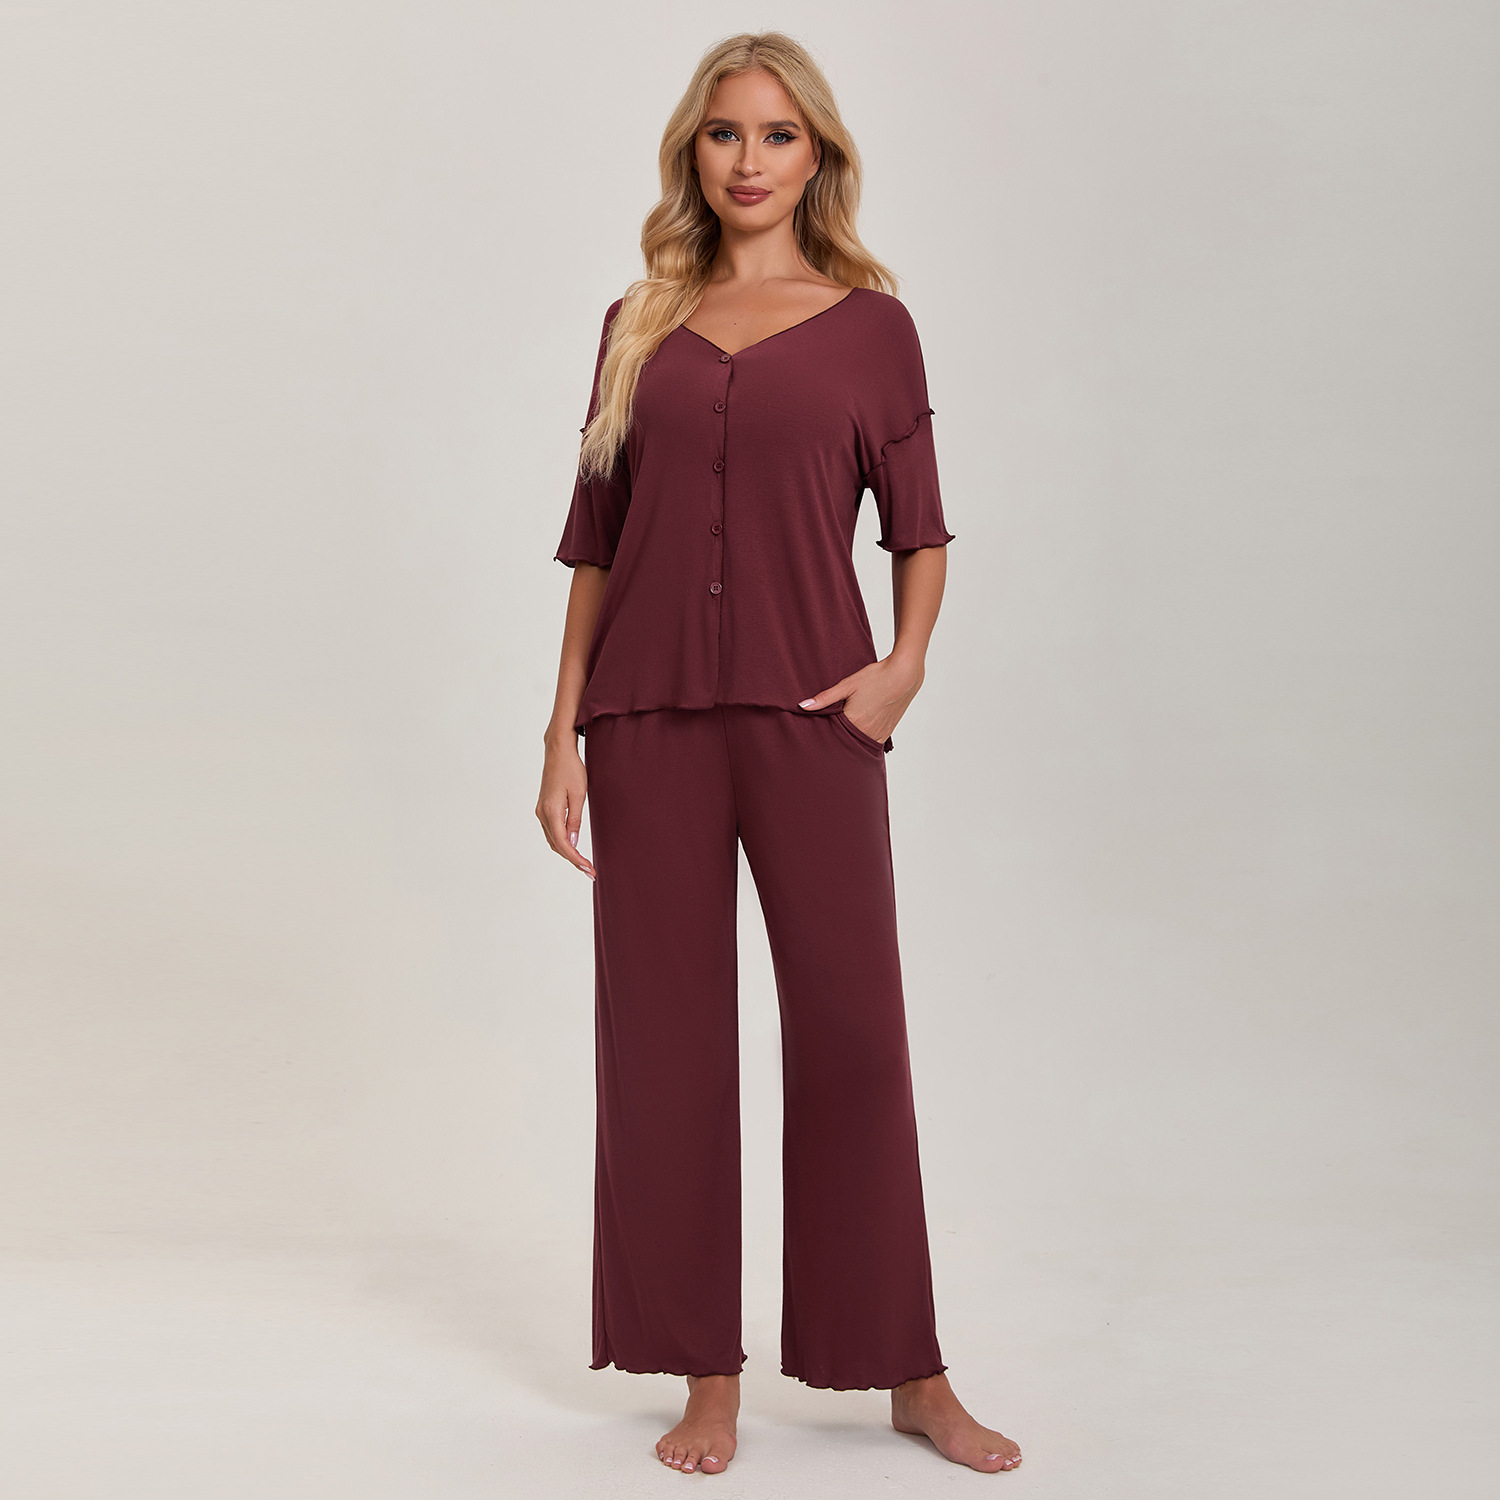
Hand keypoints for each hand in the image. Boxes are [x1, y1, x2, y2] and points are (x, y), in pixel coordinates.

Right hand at [536, 738, 596, 879]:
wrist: (558, 751)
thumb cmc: (571, 769)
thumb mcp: (578, 795)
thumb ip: (575, 820)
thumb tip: (572, 844)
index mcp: (551, 811)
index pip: (563, 844)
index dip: (576, 859)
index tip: (589, 869)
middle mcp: (542, 813)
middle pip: (557, 845)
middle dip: (573, 860)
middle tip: (590, 871)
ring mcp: (540, 811)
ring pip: (553, 840)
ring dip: (567, 853)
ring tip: (583, 863)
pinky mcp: (543, 808)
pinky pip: (551, 831)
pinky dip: (561, 842)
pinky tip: (572, 847)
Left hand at [797, 654, 924, 744]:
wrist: (905, 674)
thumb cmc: (876, 677)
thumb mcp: (848, 684)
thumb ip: (825, 698)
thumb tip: (803, 706)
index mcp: (854, 721)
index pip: (832, 736)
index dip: (824, 735)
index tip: (817, 734)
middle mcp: (867, 732)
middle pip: (846, 742)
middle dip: (837, 740)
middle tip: (828, 737)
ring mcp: (879, 734)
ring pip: (859, 744)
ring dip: (851, 741)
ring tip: (843, 734)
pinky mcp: (887, 732)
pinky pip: (871, 742)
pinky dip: (863, 739)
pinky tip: (859, 730)